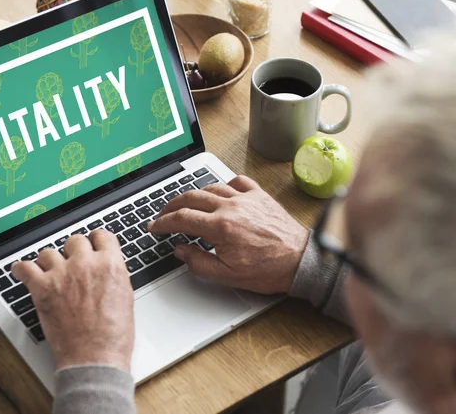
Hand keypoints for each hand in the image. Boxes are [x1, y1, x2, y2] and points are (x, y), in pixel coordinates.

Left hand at [11, 230, 133, 370]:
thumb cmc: (113, 335)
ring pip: (49, 252)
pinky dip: (22, 269)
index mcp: (110, 264)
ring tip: (49, 271)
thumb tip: (105, 269)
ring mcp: (63, 274)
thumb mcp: (125, 296)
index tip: (92, 245)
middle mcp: (86, 263)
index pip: (101, 235)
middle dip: (74, 251)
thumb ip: (113, 275)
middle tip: (72, 263)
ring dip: (49, 261)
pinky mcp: (43, 288)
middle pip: (75, 240)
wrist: (95, 356)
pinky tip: (22, 272)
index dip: (96, 241)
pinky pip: (25, 268)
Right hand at [149, 175, 308, 293]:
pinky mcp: (259, 196)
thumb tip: (180, 250)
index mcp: (220, 227)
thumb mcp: (227, 275)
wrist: (300, 261)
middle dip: (171, 205)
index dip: (163, 222)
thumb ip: (198, 262)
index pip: (181, 218)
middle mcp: (231, 207)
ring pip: (210, 187)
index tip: (154, 226)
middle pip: (191, 198)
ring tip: (185, 203)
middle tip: (163, 213)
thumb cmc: (269, 269)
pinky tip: (220, 192)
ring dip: (193, 194)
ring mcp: (246, 198)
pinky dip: (224, 184)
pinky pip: (237, 181)